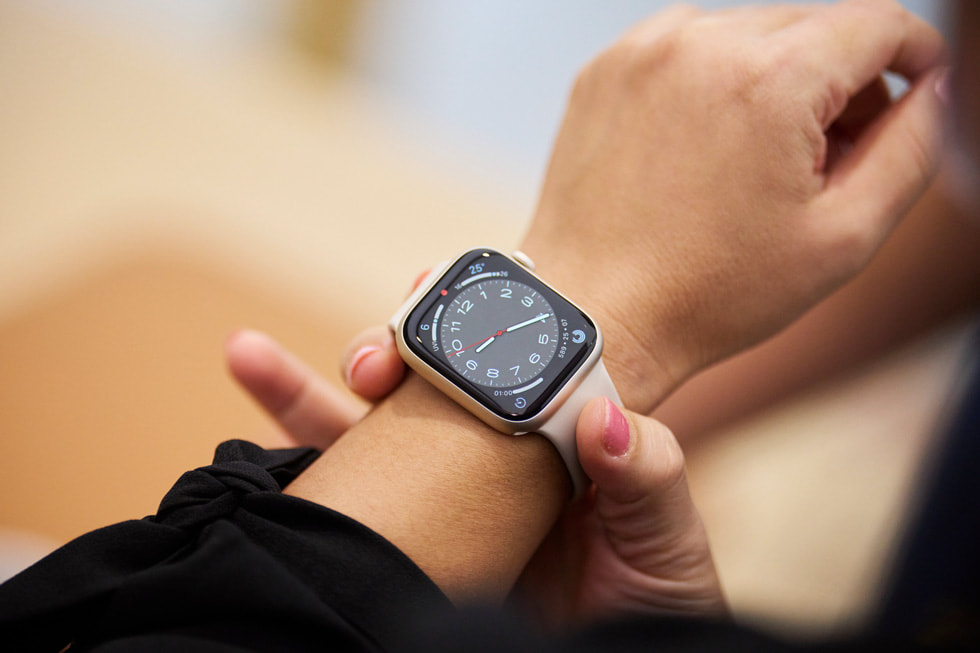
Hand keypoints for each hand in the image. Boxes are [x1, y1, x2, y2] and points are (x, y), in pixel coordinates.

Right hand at [226, 329, 725, 622]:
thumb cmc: (655, 608)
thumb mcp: (667, 542)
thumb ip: (646, 477)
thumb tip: (602, 415)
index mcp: (544, 437)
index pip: (492, 359)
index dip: (458, 319)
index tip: (425, 292)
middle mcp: (481, 459)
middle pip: (414, 386)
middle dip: (377, 352)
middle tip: (366, 360)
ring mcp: (437, 505)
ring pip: (356, 436)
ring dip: (298, 393)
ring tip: (246, 353)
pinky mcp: (401, 553)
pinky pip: (338, 510)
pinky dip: (292, 475)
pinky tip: (250, 450)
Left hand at [520, 1, 947, 411]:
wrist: (593, 312)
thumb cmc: (708, 294)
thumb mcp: (842, 236)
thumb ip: (911, 147)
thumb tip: (927, 88)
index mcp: (771, 80)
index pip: (877, 22)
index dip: (911, 55)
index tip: (908, 92)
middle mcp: (702, 44)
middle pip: (813, 27)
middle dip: (839, 81)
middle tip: (827, 158)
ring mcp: (643, 52)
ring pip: (748, 34)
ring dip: (774, 80)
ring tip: (758, 162)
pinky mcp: (605, 69)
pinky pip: (687, 50)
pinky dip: (712, 83)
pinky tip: (706, 149)